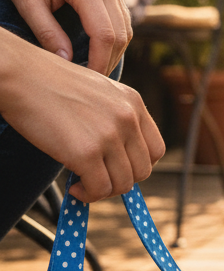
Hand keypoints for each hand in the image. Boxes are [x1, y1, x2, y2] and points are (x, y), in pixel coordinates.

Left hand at [0, 0, 130, 74]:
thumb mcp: (26, 1)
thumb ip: (47, 32)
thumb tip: (67, 63)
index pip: (104, 34)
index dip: (99, 62)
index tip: (87, 81)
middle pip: (121, 33)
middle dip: (109, 60)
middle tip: (90, 81)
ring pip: (126, 27)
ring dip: (114, 51)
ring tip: (93, 68)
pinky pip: (121, 18)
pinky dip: (114, 37)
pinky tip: (96, 50)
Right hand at [0, 28, 164, 201]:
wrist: (21, 75)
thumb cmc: (50, 83)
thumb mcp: (99, 92)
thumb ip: (115, 118)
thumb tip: (118, 155)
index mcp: (134, 102)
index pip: (156, 149)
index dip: (139, 166)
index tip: (119, 170)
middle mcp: (128, 118)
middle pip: (142, 170)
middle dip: (121, 182)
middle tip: (97, 180)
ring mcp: (109, 135)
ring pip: (123, 184)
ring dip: (103, 191)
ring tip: (83, 184)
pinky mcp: (86, 152)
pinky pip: (99, 189)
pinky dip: (88, 195)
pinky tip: (74, 187)